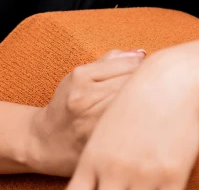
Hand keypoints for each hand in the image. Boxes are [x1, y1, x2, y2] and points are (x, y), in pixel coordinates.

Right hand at [27, 49, 146, 176]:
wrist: (45, 141)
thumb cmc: (68, 104)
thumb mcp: (81, 75)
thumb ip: (110, 62)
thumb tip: (142, 54)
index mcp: (81, 76)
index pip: (128, 65)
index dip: (143, 69)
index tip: (148, 73)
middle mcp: (85, 98)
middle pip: (132, 85)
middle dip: (146, 86)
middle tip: (153, 90)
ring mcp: (91, 123)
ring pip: (131, 106)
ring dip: (144, 105)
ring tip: (145, 106)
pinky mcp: (97, 144)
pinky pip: (126, 128)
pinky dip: (136, 123)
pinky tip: (135, 123)